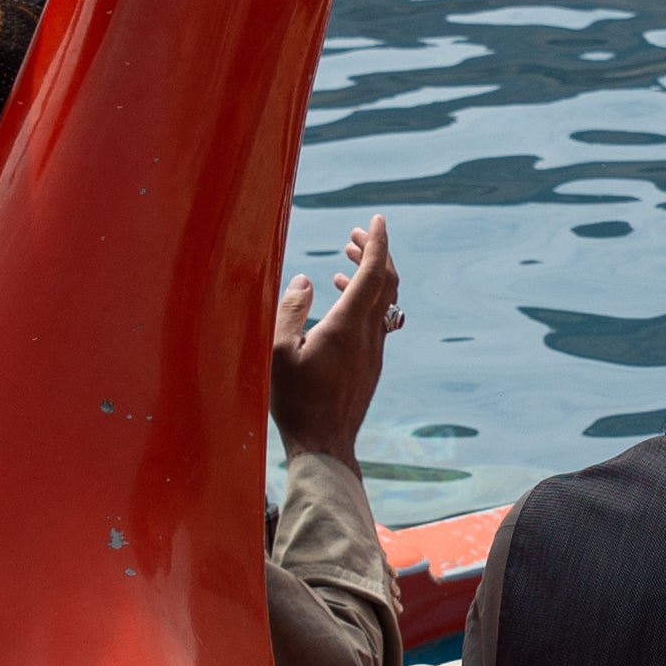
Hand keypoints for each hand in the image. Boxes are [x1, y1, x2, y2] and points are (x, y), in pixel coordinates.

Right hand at [271, 217, 402, 455]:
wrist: (325, 445)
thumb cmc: (296, 402)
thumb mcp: (279, 353)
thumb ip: (290, 311)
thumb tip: (304, 279)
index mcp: (347, 326)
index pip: (373, 273)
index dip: (377, 243)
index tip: (377, 220)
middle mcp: (368, 335)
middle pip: (386, 282)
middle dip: (376, 252)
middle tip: (355, 235)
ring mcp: (373, 350)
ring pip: (384, 301)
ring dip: (371, 275)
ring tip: (347, 260)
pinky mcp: (370, 364)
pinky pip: (377, 319)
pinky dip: (366, 298)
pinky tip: (343, 298)